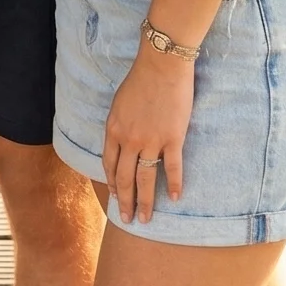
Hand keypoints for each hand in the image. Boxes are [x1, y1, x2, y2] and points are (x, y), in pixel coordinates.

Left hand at [102, 45, 194, 221]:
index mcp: (113, 130)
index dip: (111, 184)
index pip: (109, 164)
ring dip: (145, 201)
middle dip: (125, 201)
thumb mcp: (119, 104)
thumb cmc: (140, 80)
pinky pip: (173, 167)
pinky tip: (176, 198)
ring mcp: (150, 141)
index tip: (115, 197)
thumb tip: (122, 143)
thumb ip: (119, 126)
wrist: (161, 66)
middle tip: (128, 219)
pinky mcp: (172, 138)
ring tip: (146, 219)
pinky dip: (175, 184)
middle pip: (124, 178)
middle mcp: (129, 140)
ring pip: (145, 178)